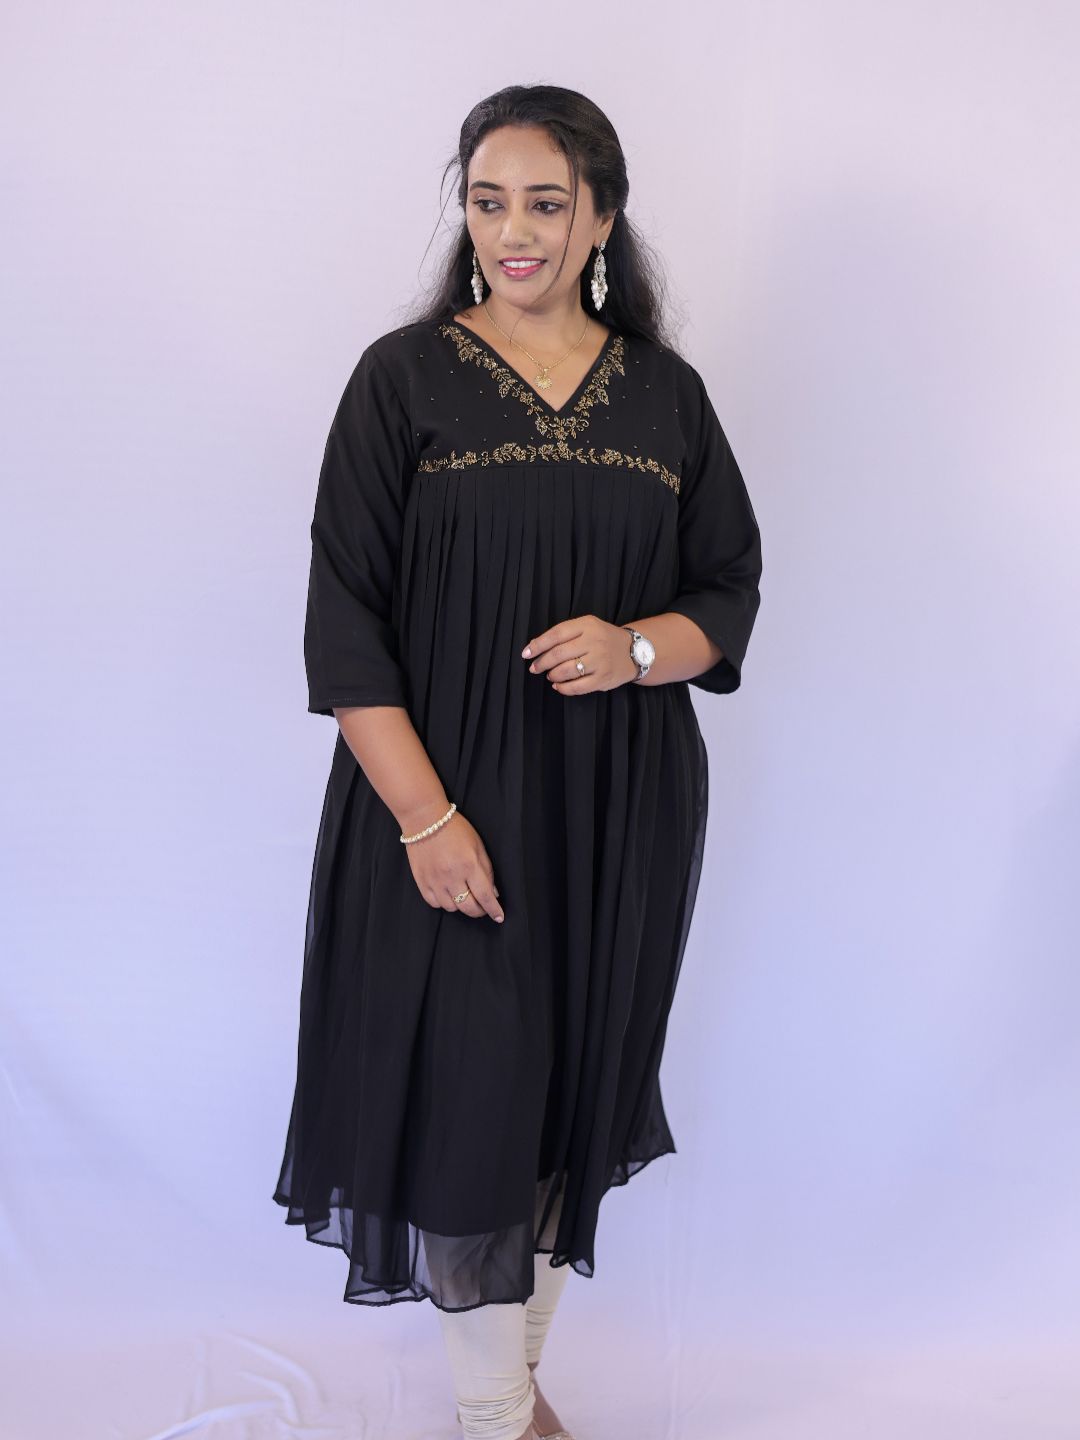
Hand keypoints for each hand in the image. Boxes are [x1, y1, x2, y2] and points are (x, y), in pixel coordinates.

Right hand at [403, 809, 504, 922]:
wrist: (424, 819)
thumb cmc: (455, 829)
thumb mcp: (478, 845)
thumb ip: (487, 870)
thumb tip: (493, 893)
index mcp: (469, 865)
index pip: (485, 896)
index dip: (494, 910)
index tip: (499, 917)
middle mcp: (452, 876)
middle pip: (468, 907)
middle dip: (479, 911)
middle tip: (482, 908)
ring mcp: (435, 880)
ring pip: (452, 908)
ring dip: (461, 905)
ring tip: (463, 895)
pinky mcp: (422, 881)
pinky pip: (435, 903)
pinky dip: (444, 902)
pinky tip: (448, 893)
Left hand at [521, 614, 637, 693]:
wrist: (634, 651)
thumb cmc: (603, 639)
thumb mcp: (587, 627)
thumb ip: (564, 634)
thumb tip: (534, 647)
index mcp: (588, 625)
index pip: (557, 634)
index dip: (538, 645)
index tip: (526, 653)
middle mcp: (595, 642)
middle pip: (559, 654)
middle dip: (542, 663)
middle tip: (534, 668)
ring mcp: (600, 661)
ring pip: (566, 671)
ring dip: (552, 675)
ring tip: (550, 675)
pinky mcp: (603, 678)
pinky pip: (577, 687)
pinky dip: (563, 688)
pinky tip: (558, 685)